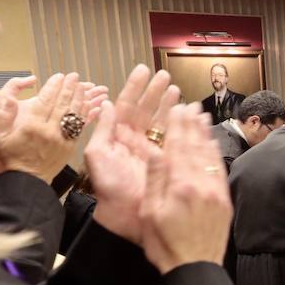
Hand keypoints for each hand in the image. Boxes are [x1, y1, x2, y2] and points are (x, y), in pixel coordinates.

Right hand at [0, 72, 88, 181]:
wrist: (25, 183)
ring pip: (74, 113)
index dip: (54, 85)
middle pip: (63, 103)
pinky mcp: (70, 147)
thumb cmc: (9, 157)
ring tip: (85, 85)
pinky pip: (81, 127)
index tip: (59, 76)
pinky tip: (91, 105)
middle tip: (74, 76)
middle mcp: (49, 131)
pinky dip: (87, 114)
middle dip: (70, 87)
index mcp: (31, 126)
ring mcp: (62, 139)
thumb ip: (4, 111)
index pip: (46, 99)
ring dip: (81, 97)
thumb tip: (12, 95)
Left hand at [83, 65, 178, 244]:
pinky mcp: (167, 158)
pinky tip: (186, 112)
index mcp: (117, 136)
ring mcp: (152, 149)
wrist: (126, 214)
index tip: (143, 70)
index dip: (135, 88)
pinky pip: (174, 136)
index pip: (126, 105)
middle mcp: (135, 139)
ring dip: (169, 104)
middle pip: (146, 109)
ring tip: (176, 90)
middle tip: (164, 76)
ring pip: (161, 120)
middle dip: (155, 92)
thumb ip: (102, 129)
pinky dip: (181, 123)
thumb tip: (105, 104)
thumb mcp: (98, 155)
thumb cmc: (109, 187)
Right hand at [139, 105, 231, 273]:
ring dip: (205, 135)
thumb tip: (155, 151)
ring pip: (210, 156)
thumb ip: (154, 179)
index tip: (176, 108)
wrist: (196, 268)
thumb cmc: (166, 245)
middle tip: (189, 105)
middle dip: (191, 125)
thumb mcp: (150, 213)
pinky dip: (215, 154)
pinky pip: (219, 170)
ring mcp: (216, 192)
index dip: (177, 126)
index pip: (178, 147)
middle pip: (196, 147)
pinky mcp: (224, 201)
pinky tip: (212, 145)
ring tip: (202, 117)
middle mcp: (202, 185)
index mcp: (181, 186)